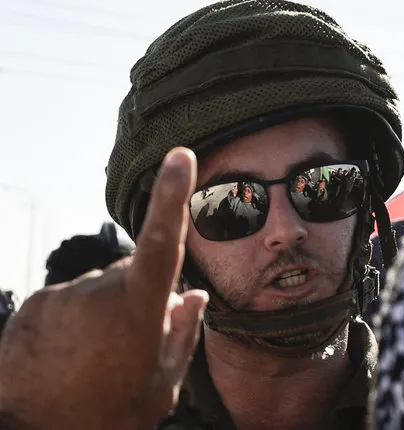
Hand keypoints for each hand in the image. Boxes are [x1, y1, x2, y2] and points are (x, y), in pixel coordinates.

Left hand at [0, 148, 208, 429]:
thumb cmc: (104, 420)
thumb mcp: (159, 387)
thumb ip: (182, 334)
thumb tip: (195, 296)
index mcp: (136, 312)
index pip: (162, 241)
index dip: (173, 195)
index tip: (181, 156)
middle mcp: (96, 293)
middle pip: (132, 273)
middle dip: (141, 295)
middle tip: (134, 343)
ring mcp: (60, 297)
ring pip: (100, 288)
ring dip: (107, 310)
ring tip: (97, 356)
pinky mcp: (33, 305)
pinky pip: (69, 299)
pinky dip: (78, 318)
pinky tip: (72, 354)